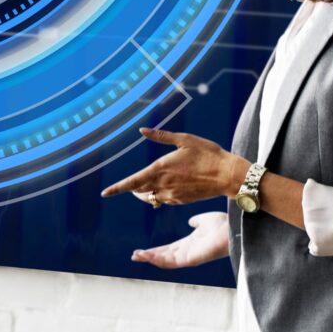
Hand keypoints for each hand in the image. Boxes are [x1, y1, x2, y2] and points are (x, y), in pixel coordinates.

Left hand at [101, 127, 248, 208]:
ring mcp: (172, 195)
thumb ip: (161, 136)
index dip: (117, 188)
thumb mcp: (185, 140)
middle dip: (131, 189)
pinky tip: (167, 187)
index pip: (132, 182)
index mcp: (160, 169)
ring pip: (150, 198)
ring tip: (145, 185)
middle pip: (138, 191)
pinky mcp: (180, 201)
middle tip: (127, 185)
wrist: (228, 175)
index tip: (104, 193)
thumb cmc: (208, 154)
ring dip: (144, 193)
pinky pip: (163, 200)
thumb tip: (142, 130)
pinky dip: (159, 195)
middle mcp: (163, 185)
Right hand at [133, 212, 231, 269]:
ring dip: (150, 259)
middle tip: (135, 256)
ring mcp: (188, 257)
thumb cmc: (222, 225)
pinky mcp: (190, 260)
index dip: (155, 250)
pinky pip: (170, 262)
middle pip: (164, 256)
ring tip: (136, 256)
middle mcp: (187, 252)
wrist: (232, 229)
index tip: (143, 249)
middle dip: (149, 257)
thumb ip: (197, 221)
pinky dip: (157, 260)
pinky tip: (147, 255)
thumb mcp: (205, 220)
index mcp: (189, 244)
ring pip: (165, 261)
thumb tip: (192, 221)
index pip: (168, 249)